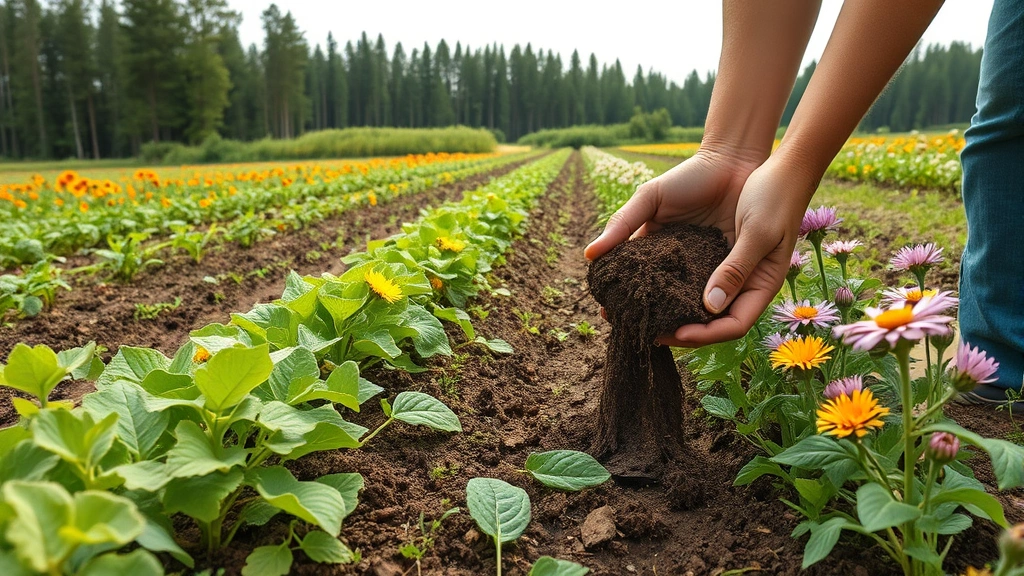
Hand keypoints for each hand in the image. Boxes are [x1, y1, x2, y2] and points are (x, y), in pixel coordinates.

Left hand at [586, 152, 809, 347]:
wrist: (758, 159)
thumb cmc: (773, 195)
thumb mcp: (757, 232)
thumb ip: (735, 269)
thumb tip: (709, 307)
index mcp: (760, 284)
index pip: (733, 325)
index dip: (705, 335)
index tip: (674, 334)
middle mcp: (739, 281)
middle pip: (709, 319)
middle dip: (680, 329)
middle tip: (645, 331)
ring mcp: (720, 266)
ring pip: (692, 299)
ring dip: (668, 308)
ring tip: (635, 313)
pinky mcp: (701, 248)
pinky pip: (682, 272)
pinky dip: (663, 281)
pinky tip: (639, 282)